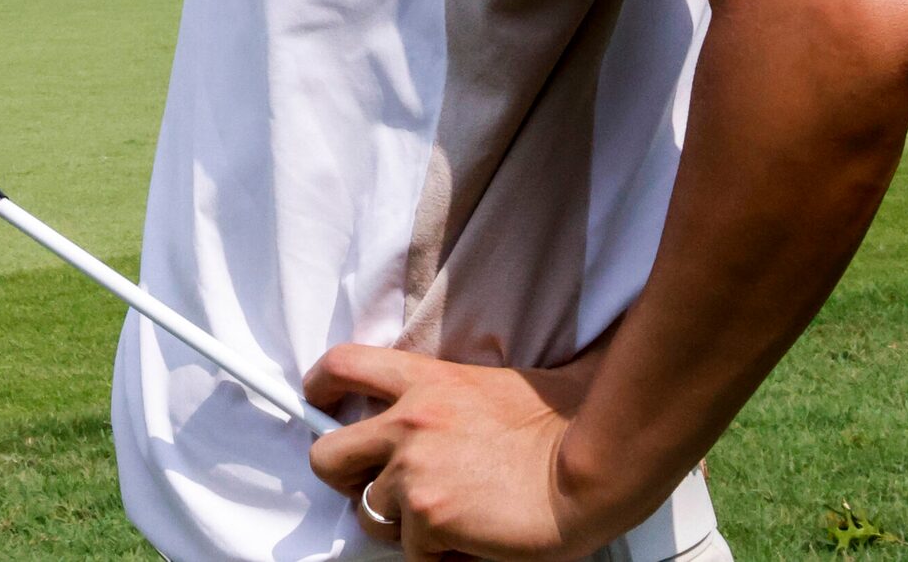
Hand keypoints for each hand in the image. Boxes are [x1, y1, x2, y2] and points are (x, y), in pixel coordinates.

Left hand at [304, 343, 621, 561]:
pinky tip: (472, 540)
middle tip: (373, 489)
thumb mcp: (488, 388)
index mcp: (425, 381)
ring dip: (399, 525)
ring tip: (445, 521)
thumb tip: (421, 424)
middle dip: (342, 478)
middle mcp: (409, 420)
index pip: (344, 365)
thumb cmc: (558, 428)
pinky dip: (437, 555)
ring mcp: (414, 469)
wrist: (590, 465)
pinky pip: (411, 551)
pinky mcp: (429, 515)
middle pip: (326, 454)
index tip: (317, 401)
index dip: (320, 387)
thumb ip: (442, 400)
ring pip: (367, 514)